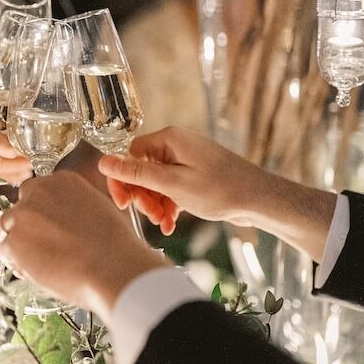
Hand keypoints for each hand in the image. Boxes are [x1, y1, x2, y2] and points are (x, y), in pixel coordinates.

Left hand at [0, 172, 168, 323]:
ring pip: (7, 228)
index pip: (38, 191)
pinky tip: (40, 271)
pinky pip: (6, 252)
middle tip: (43, 245)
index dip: (42, 213)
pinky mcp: (13, 242)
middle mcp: (38, 191)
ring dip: (19, 243)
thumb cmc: (115, 245)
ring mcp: (22, 215)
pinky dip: (18, 263)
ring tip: (43, 261)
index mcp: (62, 180)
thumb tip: (65, 217)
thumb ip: (74, 205)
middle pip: (19, 207)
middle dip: (26, 225)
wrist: (112, 267)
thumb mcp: (99, 208)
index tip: (49, 226)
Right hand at [99, 127, 334, 261]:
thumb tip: (104, 162)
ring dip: (155, 204)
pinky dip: (168, 205)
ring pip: (156, 182)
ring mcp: (187, 160)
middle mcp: (176, 145)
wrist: (260, 199)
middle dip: (142, 195)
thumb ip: (137, 174)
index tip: (123, 203)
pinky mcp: (195, 174)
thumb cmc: (220, 189)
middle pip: (142, 168)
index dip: (122, 179)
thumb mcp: (173, 184)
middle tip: (149, 214)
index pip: (129, 153)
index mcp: (169, 139)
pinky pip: (171, 188)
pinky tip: (170, 224)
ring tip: (163, 223)